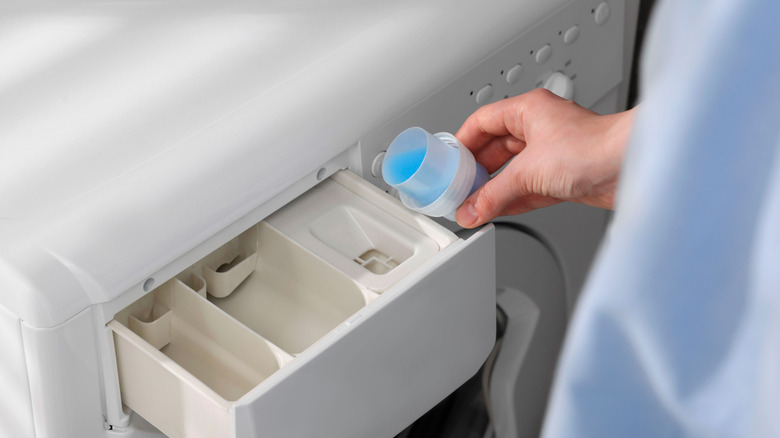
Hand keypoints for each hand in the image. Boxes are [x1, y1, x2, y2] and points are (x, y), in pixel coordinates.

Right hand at [455, 88, 634, 227]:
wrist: (632, 166)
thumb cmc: (594, 148)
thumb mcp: (529, 171)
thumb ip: (494, 194)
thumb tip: (471, 209)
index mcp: (529, 110)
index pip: (483, 122)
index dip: (463, 142)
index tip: (449, 163)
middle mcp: (540, 128)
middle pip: (496, 148)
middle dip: (478, 171)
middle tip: (460, 189)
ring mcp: (553, 152)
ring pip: (512, 170)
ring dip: (495, 189)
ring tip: (475, 205)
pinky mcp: (564, 176)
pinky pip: (528, 187)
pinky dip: (512, 199)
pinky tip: (498, 210)